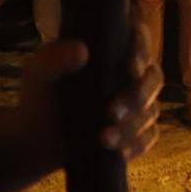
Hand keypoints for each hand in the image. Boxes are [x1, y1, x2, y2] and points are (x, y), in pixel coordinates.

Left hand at [19, 37, 162, 165]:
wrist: (36, 137)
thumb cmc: (39, 96)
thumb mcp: (38, 74)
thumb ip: (53, 59)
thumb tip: (82, 50)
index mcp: (111, 49)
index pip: (139, 38)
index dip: (142, 49)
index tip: (130, 66)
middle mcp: (129, 74)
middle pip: (154, 78)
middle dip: (138, 96)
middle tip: (111, 111)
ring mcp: (135, 104)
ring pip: (151, 111)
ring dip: (132, 126)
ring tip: (103, 139)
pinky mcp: (135, 130)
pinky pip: (148, 137)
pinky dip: (136, 145)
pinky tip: (119, 153)